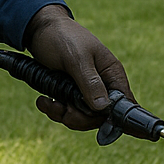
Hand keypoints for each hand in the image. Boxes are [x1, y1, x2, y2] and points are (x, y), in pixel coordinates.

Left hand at [24, 4, 133, 130]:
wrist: (39, 29)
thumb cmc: (62, 37)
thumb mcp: (76, 58)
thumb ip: (90, 82)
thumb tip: (103, 108)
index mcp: (112, 74)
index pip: (125, 104)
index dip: (121, 121)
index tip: (108, 134)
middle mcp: (102, 85)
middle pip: (100, 118)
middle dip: (79, 118)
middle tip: (61, 108)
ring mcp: (86, 90)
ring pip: (82, 117)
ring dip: (63, 114)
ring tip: (46, 101)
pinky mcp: (71, 93)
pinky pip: (68, 112)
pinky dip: (55, 110)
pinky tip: (44, 100)